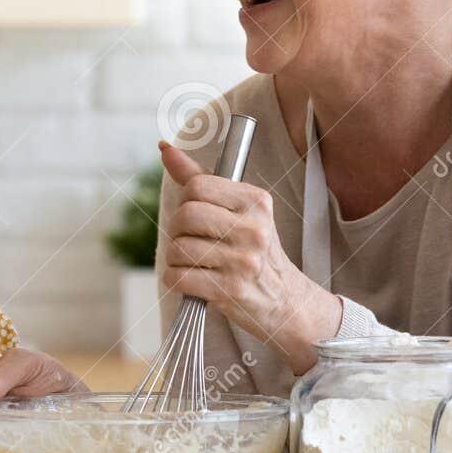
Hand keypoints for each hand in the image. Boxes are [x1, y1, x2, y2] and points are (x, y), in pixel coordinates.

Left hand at [159, 139, 341, 372]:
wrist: (286, 302)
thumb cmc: (255, 252)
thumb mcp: (240, 211)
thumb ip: (202, 180)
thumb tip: (166, 149)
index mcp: (256, 201)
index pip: (197, 186)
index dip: (187, 202)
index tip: (198, 217)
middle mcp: (253, 229)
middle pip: (184, 216)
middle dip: (178, 231)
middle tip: (192, 242)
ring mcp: (243, 261)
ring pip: (178, 248)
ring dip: (175, 259)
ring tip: (194, 263)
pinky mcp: (230, 290)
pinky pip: (179, 277)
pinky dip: (176, 280)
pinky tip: (191, 280)